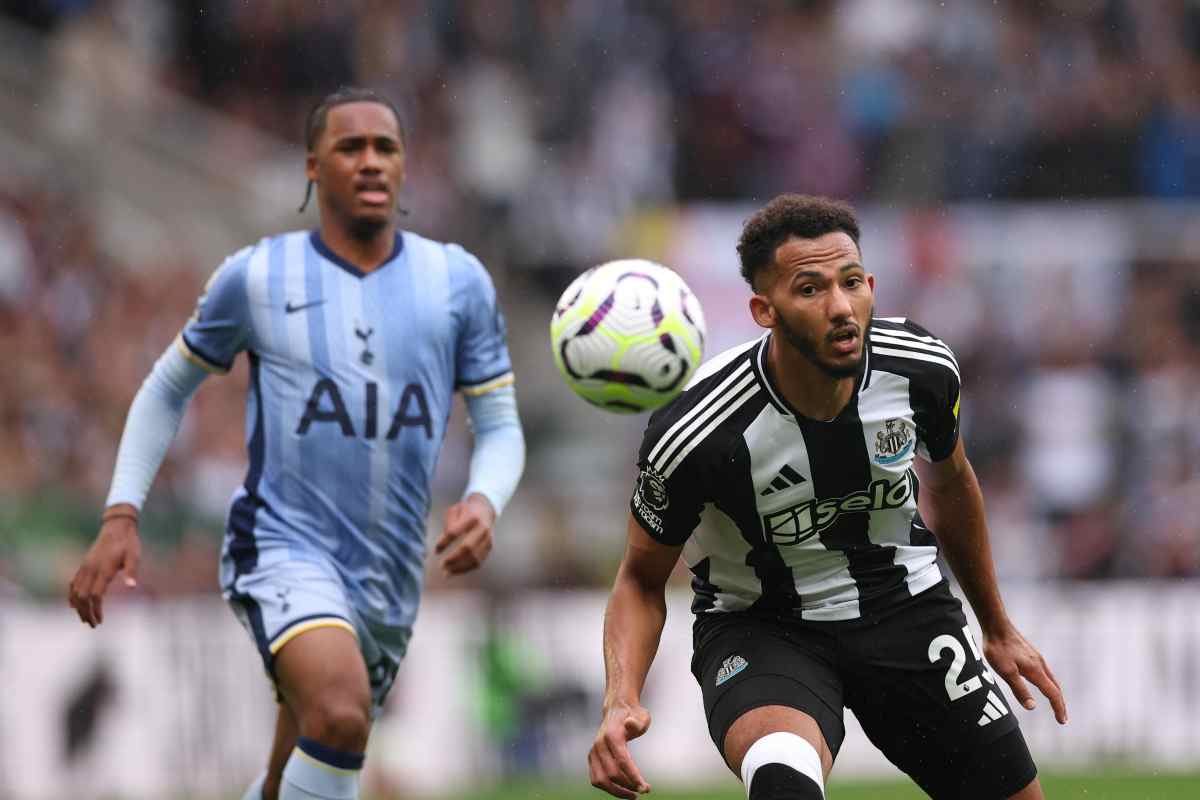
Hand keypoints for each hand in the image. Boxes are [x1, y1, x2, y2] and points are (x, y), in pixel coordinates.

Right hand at [68, 510, 141, 627]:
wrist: (117, 527)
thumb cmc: (129, 543)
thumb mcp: (135, 555)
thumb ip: (132, 571)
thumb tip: (132, 587)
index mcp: (103, 569)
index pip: (95, 595)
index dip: (96, 609)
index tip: (101, 620)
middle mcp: (91, 569)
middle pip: (82, 596)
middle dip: (86, 612)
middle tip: (93, 625)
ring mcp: (85, 566)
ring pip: (75, 591)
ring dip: (78, 607)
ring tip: (85, 619)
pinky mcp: (83, 564)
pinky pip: (73, 583)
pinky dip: (72, 595)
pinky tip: (74, 605)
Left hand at [434, 493, 494, 576]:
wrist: (485, 509)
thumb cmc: (465, 511)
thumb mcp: (454, 511)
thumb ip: (448, 525)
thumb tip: (441, 546)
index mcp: (471, 517)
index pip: (454, 531)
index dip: (444, 542)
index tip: (436, 550)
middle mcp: (482, 529)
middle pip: (467, 547)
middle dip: (453, 558)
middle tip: (441, 565)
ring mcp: (487, 539)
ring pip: (474, 558)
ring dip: (459, 567)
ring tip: (446, 573)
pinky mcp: (489, 547)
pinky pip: (478, 562)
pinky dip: (466, 569)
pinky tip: (455, 571)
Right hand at [589, 701, 651, 797]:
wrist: (617, 709)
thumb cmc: (633, 715)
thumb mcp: (641, 716)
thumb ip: (637, 722)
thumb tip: (630, 723)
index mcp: (612, 735)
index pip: (622, 761)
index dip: (634, 777)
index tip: (646, 788)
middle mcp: (600, 744)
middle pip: (611, 773)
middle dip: (628, 786)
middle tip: (644, 790)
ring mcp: (593, 751)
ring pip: (600, 780)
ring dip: (616, 791)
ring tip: (633, 795)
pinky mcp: (591, 757)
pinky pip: (596, 779)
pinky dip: (608, 788)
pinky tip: (622, 790)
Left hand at [984, 626, 1066, 724]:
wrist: (996, 624)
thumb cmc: (998, 648)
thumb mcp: (1006, 672)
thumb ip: (1019, 689)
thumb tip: (1032, 707)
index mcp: (1036, 671)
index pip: (1052, 693)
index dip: (1058, 708)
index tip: (1062, 721)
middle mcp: (1040, 664)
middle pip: (1055, 687)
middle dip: (1059, 703)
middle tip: (1062, 717)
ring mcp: (1036, 658)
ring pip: (1051, 679)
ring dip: (1055, 693)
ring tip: (1055, 703)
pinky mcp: (1031, 654)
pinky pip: (1045, 672)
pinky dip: (1048, 683)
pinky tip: (1042, 683)